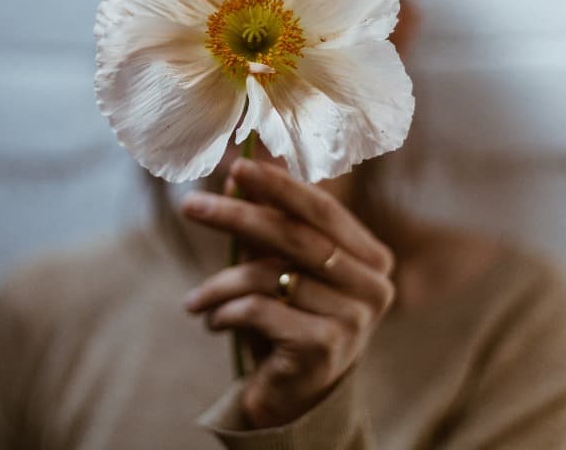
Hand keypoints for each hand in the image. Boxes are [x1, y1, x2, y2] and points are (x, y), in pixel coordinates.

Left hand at [179, 158, 394, 427]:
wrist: (295, 398)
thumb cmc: (291, 320)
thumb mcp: (284, 268)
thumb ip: (270, 223)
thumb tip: (237, 172)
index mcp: (372, 257)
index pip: (322, 210)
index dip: (278, 186)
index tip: (237, 168)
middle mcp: (374, 287)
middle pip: (295, 237)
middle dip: (237, 217)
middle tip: (191, 205)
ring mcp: (354, 320)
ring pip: (270, 276)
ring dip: (219, 284)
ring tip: (194, 300)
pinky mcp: (325, 348)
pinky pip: (260, 310)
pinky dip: (226, 312)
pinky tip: (213, 323)